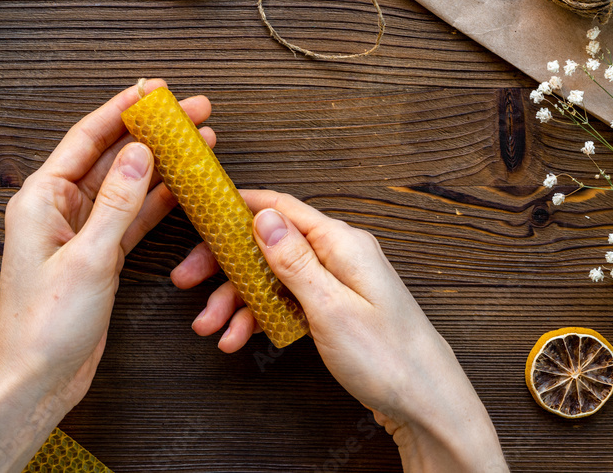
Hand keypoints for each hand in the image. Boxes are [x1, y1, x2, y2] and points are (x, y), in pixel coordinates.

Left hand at [0, 81, 217, 472]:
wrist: (37, 379)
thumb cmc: (45, 325)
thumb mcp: (87, 258)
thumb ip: (117, 204)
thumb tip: (139, 153)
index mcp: (42, 199)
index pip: (86, 138)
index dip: (122, 110)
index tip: (155, 89)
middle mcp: (59, 208)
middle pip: (111, 156)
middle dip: (153, 132)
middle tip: (194, 112)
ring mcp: (80, 231)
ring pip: (126, 185)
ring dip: (161, 164)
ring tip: (200, 142)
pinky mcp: (98, 254)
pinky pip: (132, 216)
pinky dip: (157, 201)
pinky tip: (183, 186)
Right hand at [171, 190, 506, 472]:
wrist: (425, 404)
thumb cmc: (388, 358)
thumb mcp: (331, 308)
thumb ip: (294, 261)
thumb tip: (264, 217)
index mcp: (342, 243)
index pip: (281, 208)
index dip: (236, 208)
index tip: (200, 212)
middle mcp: (339, 256)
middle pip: (268, 246)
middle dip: (224, 266)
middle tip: (186, 281)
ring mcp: (336, 283)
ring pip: (272, 279)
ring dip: (237, 301)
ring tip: (209, 327)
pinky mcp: (334, 309)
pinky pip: (287, 303)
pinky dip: (260, 319)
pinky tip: (238, 338)